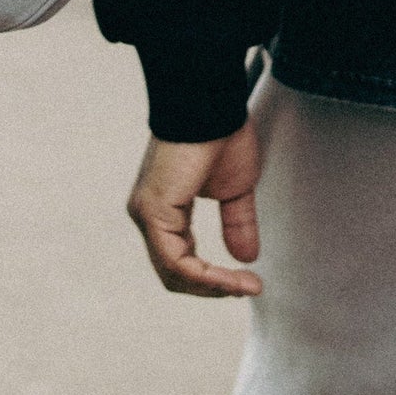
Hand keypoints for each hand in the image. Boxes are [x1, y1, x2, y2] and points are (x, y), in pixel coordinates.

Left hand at [127, 126, 264, 296]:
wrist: (211, 106)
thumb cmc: (220, 135)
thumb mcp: (235, 190)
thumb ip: (236, 224)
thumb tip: (246, 257)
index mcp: (164, 210)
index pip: (180, 261)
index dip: (213, 279)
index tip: (248, 283)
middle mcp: (148, 214)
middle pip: (174, 273)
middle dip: (213, 288)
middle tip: (247, 288)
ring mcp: (147, 213)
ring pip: (173, 272)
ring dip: (213, 286)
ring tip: (245, 286)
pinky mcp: (153, 211)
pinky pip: (176, 260)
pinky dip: (206, 276)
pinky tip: (231, 278)